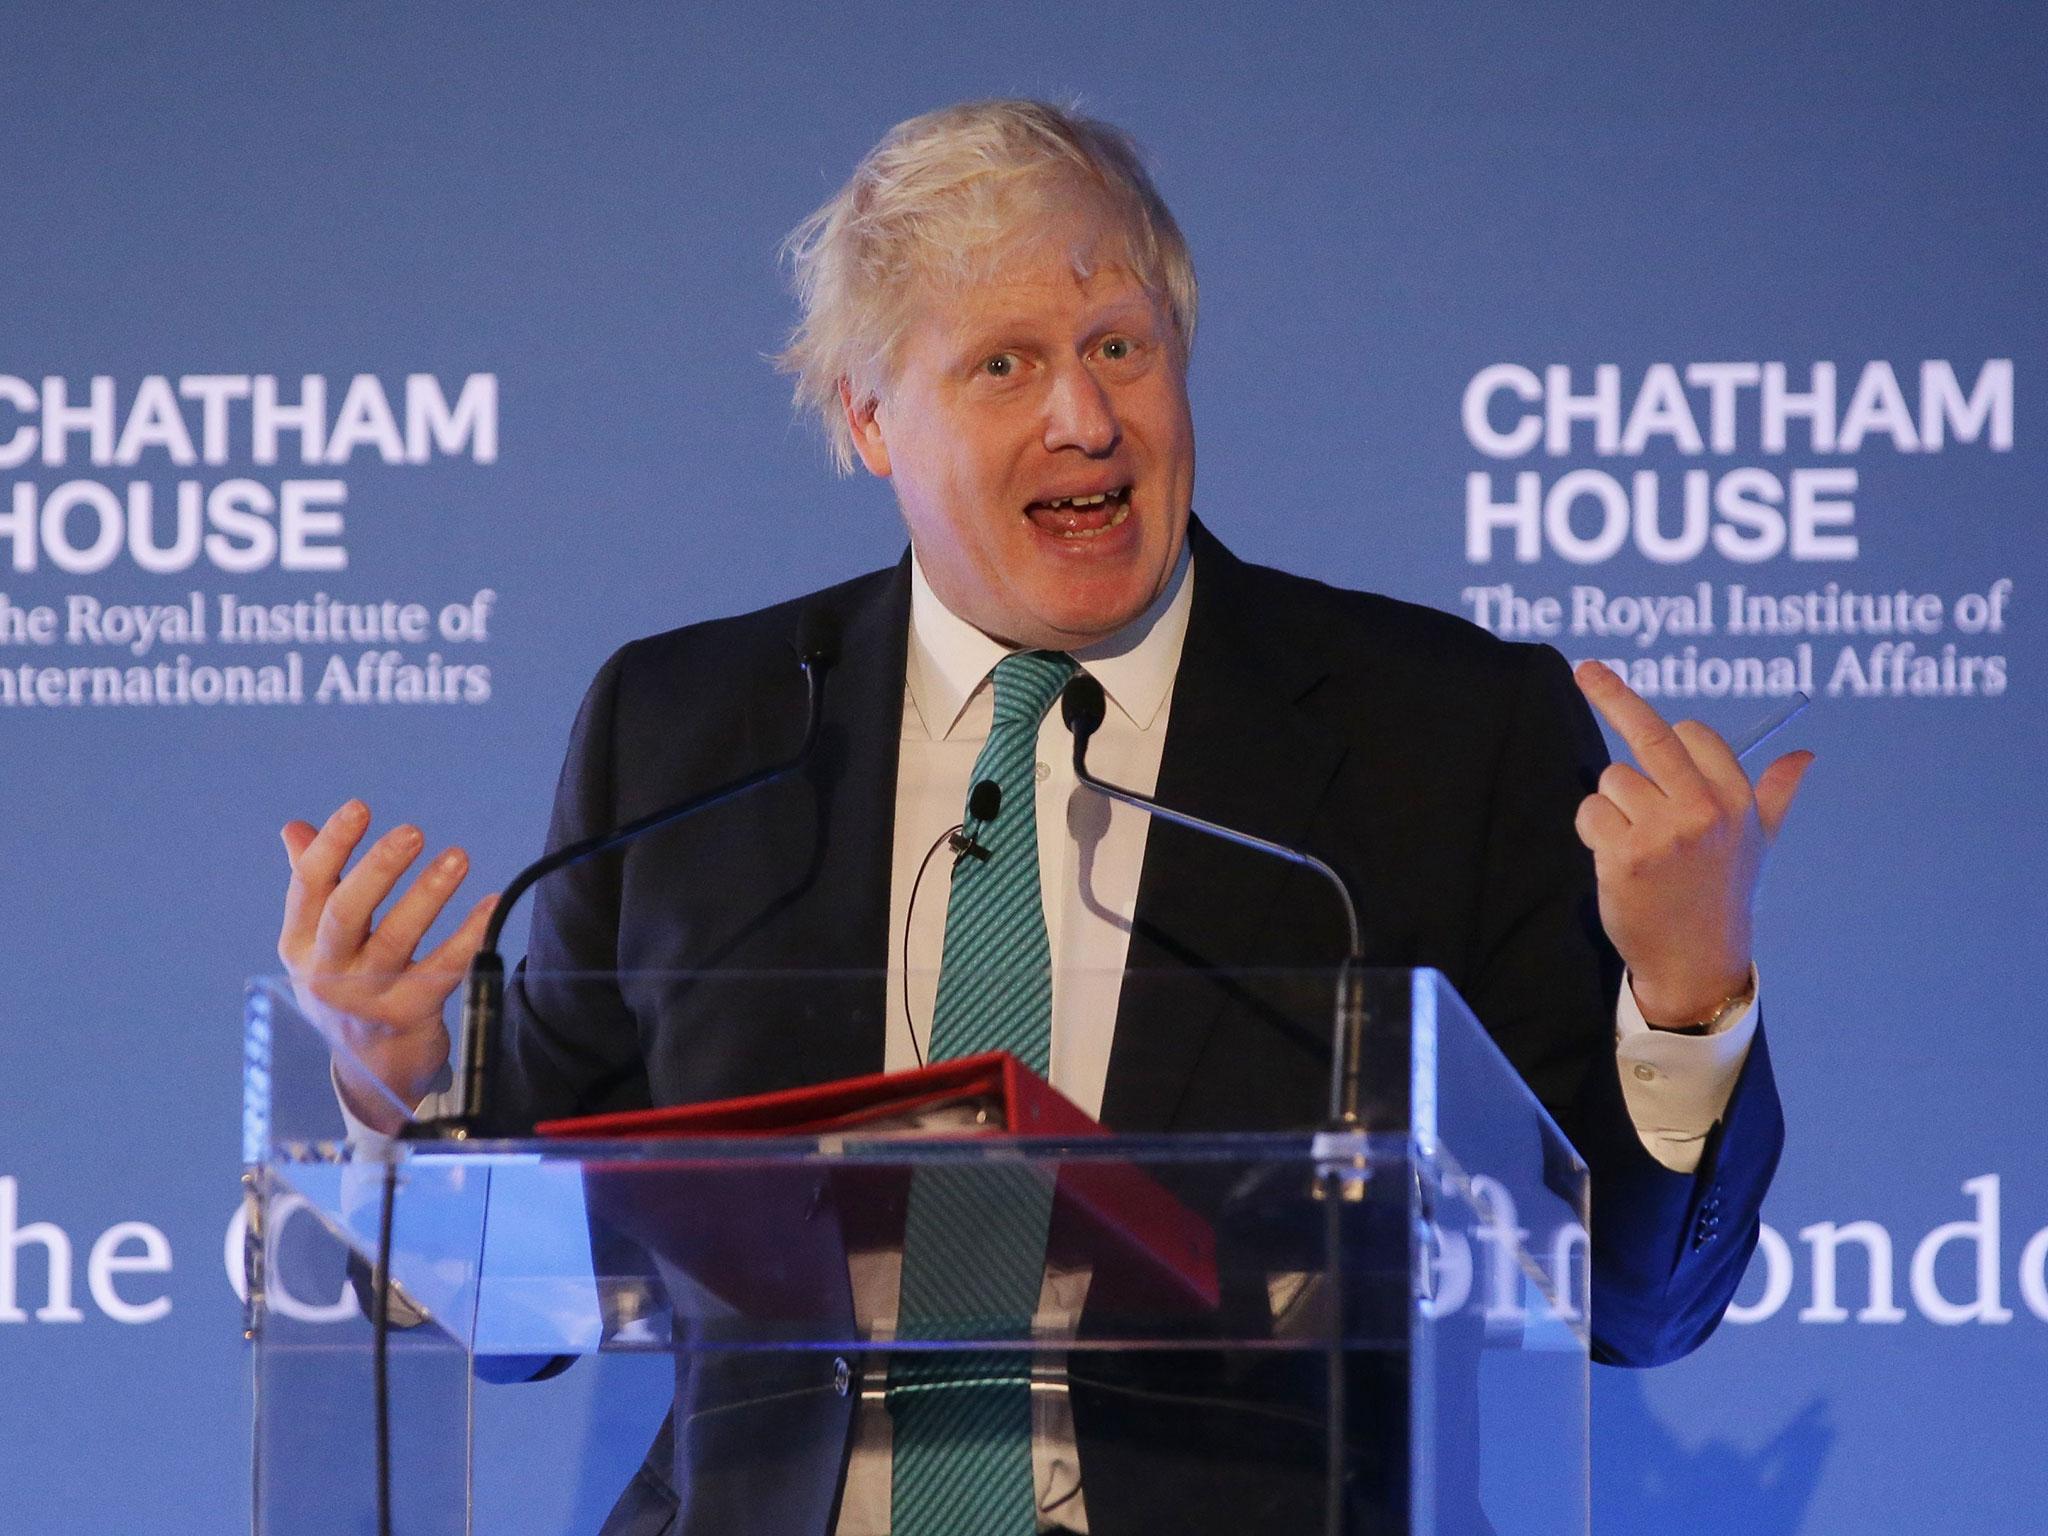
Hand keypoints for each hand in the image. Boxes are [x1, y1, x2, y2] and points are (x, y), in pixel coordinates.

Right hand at [277, 799, 495, 1133]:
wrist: (372, 1073)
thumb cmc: (349, 988)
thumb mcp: (321, 944)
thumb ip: (313, 885)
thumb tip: (294, 829)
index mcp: (299, 946)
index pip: (309, 888)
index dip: (332, 845)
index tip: (360, 806)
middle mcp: (327, 973)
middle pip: (347, 913)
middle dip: (378, 869)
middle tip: (413, 832)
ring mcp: (367, 998)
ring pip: (397, 940)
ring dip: (428, 894)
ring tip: (458, 856)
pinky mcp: (410, 1016)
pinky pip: (442, 970)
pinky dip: (469, 936)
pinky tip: (491, 905)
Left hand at [1572, 662, 1813, 1027]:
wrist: (1696, 961)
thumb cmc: (1722, 895)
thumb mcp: (1758, 842)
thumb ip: (1777, 792)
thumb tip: (1806, 754)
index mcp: (1735, 799)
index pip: (1691, 733)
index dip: (1670, 738)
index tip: (1654, 728)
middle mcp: (1702, 810)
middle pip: (1648, 736)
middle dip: (1611, 694)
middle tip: (1585, 668)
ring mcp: (1662, 833)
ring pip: (1611, 781)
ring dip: (1613, 807)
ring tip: (1639, 847)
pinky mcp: (1623, 856)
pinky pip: (1590, 813)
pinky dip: (1594, 832)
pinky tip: (1618, 860)